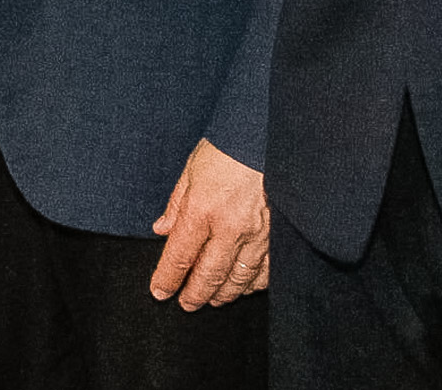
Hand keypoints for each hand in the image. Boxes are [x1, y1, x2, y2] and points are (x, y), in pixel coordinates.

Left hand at [150, 139, 270, 308]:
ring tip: (214, 299)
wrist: (268, 136)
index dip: (168, 278)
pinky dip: (256, 283)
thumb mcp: (191, 170)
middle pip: (210, 274)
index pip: (179, 256)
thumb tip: (161, 230)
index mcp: (203, 211)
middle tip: (186, 304)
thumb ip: (176, 205)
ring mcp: (259, 234)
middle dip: (195, 294)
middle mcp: (231, 228)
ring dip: (225, 293)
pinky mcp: (280, 235)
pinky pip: (268, 269)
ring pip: (240, 277)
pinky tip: (247, 287)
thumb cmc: (227, 148)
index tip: (160, 292)